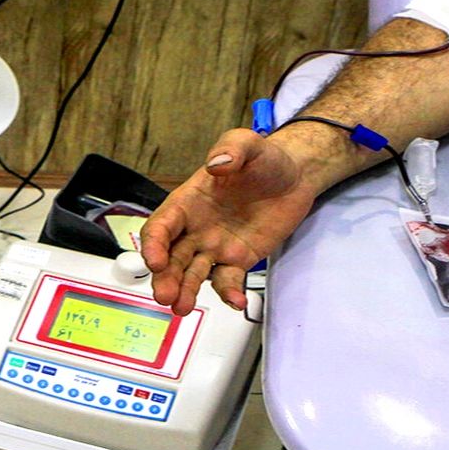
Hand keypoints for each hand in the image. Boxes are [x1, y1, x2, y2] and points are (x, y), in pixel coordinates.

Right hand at [140, 128, 319, 314]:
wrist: (295, 176)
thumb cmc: (264, 159)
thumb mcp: (246, 143)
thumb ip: (230, 149)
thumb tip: (216, 164)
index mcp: (187, 202)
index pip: (161, 226)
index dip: (153, 245)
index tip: (155, 261)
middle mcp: (195, 228)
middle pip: (170, 257)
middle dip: (164, 278)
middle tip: (166, 295)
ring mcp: (215, 247)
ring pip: (191, 274)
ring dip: (185, 291)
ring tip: (182, 307)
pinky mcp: (238, 260)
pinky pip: (228, 281)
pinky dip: (228, 294)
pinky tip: (235, 301)